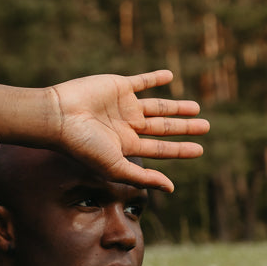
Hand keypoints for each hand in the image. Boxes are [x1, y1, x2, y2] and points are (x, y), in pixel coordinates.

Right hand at [0, 69, 209, 191]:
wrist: (59, 116)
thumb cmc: (83, 146)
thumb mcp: (116, 166)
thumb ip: (143, 177)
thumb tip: (171, 188)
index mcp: (126, 146)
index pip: (160, 148)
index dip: (181, 150)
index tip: (201, 150)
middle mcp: (127, 126)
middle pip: (163, 127)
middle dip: (184, 128)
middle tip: (206, 127)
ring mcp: (123, 105)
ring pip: (157, 106)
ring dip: (176, 107)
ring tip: (196, 108)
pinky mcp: (118, 86)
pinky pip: (141, 81)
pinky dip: (155, 78)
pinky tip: (169, 77)